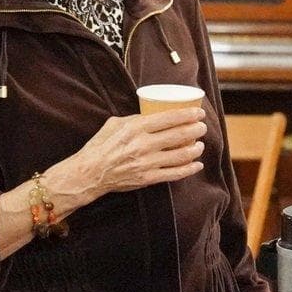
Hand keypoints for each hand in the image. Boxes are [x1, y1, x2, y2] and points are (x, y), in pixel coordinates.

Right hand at [58, 108, 206, 202]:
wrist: (89, 173)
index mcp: (135, 128)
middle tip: (202, 127)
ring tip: (200, 145)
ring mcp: (147, 163)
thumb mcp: (115, 124)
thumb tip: (153, 114)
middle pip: (179, 135)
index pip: (170, 118)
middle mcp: (143, 145)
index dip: (189, 115)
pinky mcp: (148, 178)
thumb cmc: (100, 146)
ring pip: (181, 155)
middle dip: (196, 130)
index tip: (199, 113)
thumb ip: (135, 119)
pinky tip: (197, 165)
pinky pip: (175, 174)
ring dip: (195, 149)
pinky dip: (189, 169)